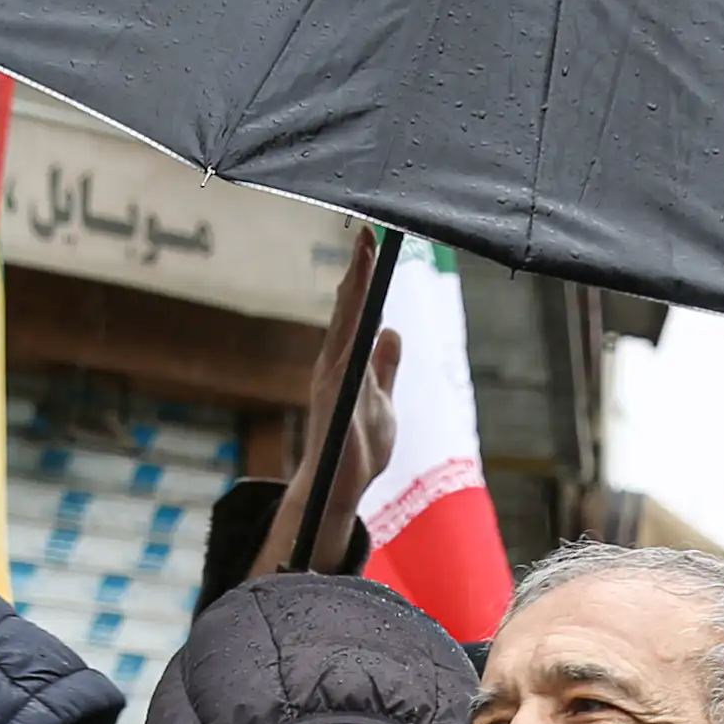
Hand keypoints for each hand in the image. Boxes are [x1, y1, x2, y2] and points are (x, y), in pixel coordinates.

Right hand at [255, 226, 402, 578]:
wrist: (341, 489)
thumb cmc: (359, 450)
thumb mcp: (382, 399)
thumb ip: (385, 366)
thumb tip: (390, 331)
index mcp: (346, 363)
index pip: (358, 313)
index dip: (364, 279)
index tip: (372, 244)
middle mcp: (334, 364)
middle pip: (349, 309)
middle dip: (358, 271)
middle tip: (367, 234)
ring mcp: (332, 378)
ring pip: (346, 323)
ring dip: (355, 287)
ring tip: (364, 253)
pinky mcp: (335, 395)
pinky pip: (347, 351)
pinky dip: (353, 324)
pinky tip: (362, 301)